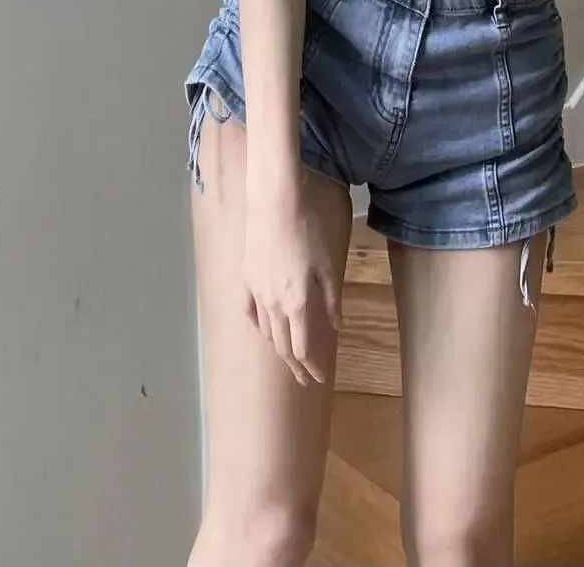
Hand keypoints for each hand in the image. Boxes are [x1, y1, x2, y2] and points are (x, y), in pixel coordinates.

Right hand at [243, 197, 341, 386]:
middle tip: (303, 379)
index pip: (303, 348)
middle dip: (295, 367)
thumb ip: (332, 298)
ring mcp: (257, 293)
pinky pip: (250, 312)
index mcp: (297, 303)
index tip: (319, 379)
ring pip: (266, 331)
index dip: (311, 367)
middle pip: (282, 346)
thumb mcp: (328, 264)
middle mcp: (274, 305)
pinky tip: (263, 328)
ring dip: (278, 348)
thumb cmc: (307, 231)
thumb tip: (337, 325)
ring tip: (287, 356)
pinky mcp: (246, 279)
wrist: (274, 205)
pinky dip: (258, 326)